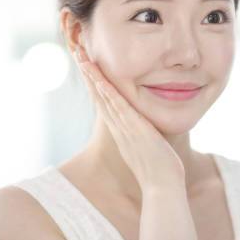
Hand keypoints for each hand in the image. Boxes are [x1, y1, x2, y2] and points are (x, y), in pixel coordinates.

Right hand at [75, 45, 185, 192]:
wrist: (163, 188)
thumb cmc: (161, 171)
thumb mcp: (151, 147)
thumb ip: (147, 136)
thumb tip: (151, 130)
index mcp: (121, 130)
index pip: (104, 100)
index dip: (95, 81)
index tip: (88, 63)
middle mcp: (119, 127)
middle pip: (98, 94)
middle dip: (88, 72)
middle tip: (76, 51)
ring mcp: (125, 128)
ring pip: (104, 97)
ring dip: (92, 76)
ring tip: (81, 56)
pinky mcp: (135, 130)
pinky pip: (119, 108)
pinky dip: (108, 93)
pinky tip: (100, 79)